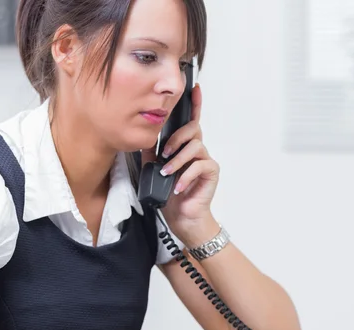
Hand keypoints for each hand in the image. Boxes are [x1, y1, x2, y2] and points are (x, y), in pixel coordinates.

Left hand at [141, 84, 219, 244]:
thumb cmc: (170, 194)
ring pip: (195, 146)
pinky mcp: (211, 172)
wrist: (182, 217)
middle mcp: (197, 150)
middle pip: (193, 129)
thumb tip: (142, 137)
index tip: (194, 88)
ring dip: (178, 160)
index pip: (191, 121)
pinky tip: (178, 186)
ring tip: (167, 172)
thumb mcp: (154, 169)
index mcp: (185, 146)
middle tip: (164, 153)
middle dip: (177, 138)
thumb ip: (151, 152)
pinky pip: (200, 165)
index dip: (194, 104)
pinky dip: (186, 175)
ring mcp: (206, 160)